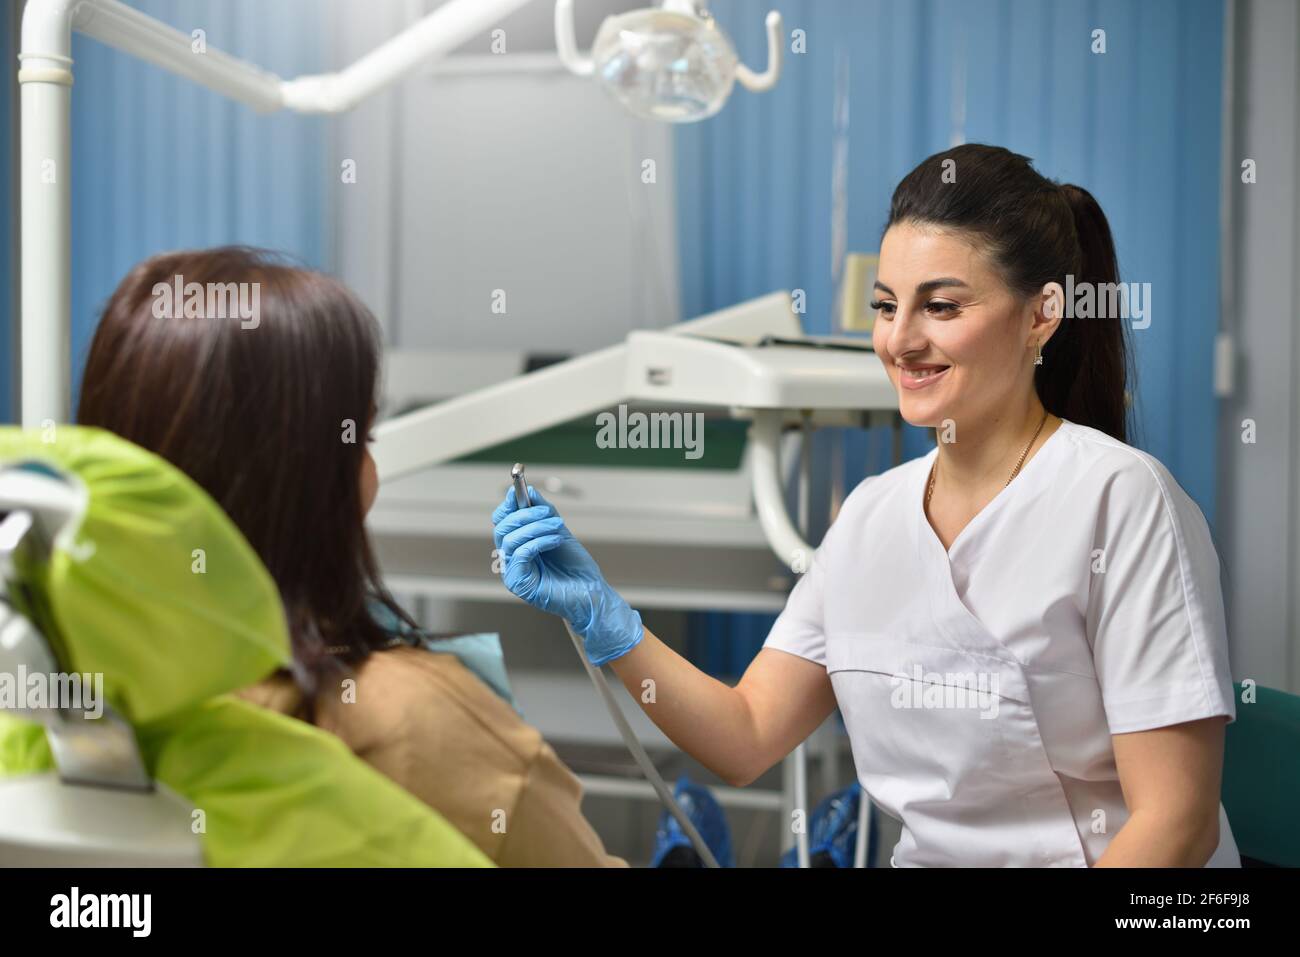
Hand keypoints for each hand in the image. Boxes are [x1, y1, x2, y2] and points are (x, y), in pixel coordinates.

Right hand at [491, 486, 643, 664]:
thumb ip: (542, 511)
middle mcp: (509, 559)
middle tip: (548, 512)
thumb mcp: (557, 530)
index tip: (521, 490)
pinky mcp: (517, 583)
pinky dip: (539, 541)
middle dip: (524, 514)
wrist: (590, 592)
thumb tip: (527, 490)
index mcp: (516, 545)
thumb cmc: (574, 565)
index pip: (501, 521)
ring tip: (558, 527)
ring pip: (510, 540)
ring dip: (536, 527)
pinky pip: (520, 553)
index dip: (508, 505)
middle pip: (501, 528)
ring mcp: (511, 572)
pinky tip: (556, 540)